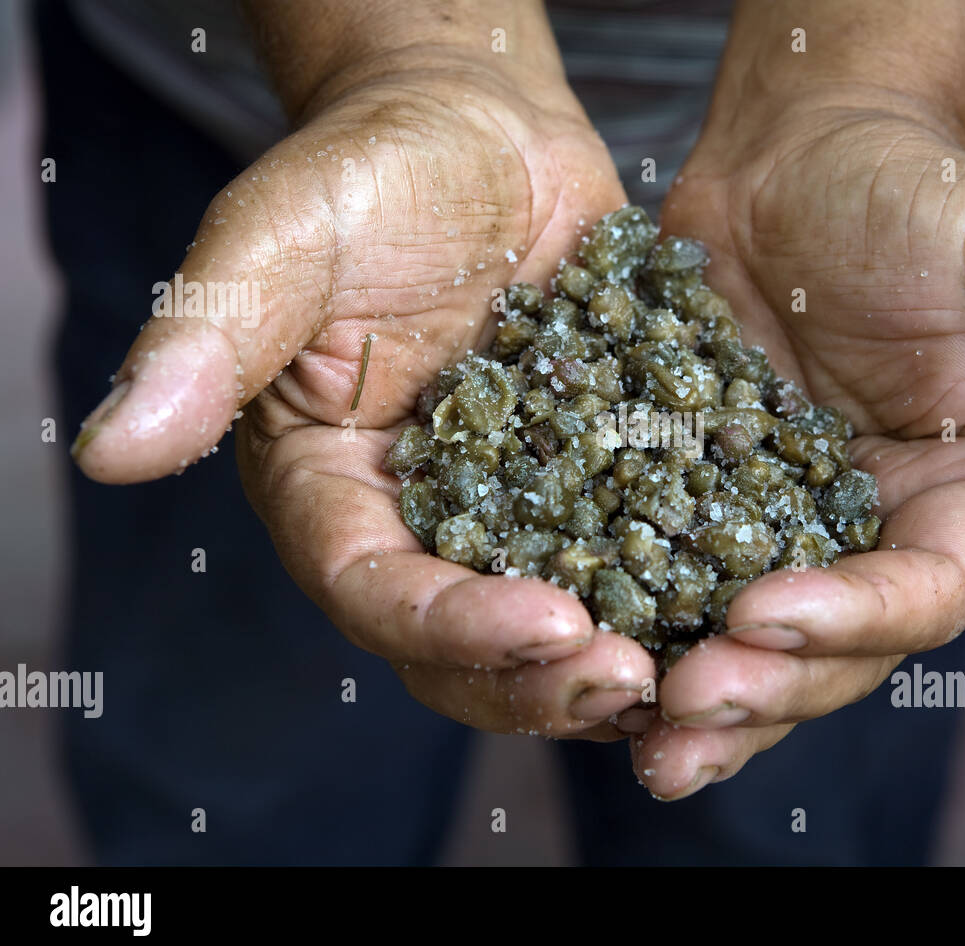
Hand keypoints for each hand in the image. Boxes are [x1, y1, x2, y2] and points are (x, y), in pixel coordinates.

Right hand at [71, 63, 654, 738]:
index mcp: (330, 486)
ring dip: (618, 666)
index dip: (448, 625)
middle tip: (632, 681)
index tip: (545, 626)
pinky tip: (744, 604)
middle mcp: (418, 520)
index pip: (374, 588)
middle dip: (541, 678)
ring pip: (554, 628)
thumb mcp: (287, 235)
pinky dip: (677, 596)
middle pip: (463, 644)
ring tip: (699, 676)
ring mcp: (511, 511)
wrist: (483, 133)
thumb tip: (108, 450)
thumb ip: (210, 337)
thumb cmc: (372, 169)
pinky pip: (635, 561)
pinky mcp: (592, 484)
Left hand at [622, 106, 964, 796]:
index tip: (766, 613)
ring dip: (697, 699)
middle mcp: (877, 542)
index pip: (920, 593)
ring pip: (747, 647)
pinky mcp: (703, 512)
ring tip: (633, 734)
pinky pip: (669, 588)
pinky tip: (584, 665)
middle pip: (829, 650)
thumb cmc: (920, 200)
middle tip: (684, 710)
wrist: (796, 166)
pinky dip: (638, 631)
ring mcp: (784, 536)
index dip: (852, 616)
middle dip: (762, 687)